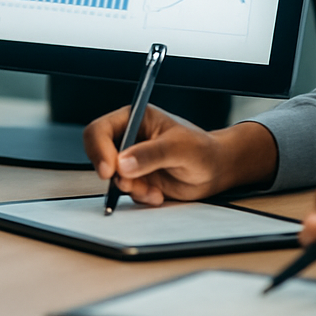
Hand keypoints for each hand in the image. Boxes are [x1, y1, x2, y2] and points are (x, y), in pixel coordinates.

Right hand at [83, 106, 277, 203]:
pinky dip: (140, 196)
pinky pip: (127, 191)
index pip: (101, 129)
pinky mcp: (137, 179)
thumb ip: (150, 154)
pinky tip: (158, 195)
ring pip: (113, 177)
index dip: (99, 149)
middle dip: (113, 174)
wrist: (216, 171)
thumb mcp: (178, 148)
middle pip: (99, 154)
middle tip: (130, 185)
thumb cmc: (201, 149)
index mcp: (133, 119)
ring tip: (153, 191)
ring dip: (131, 188)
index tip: (109, 171)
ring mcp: (131, 160)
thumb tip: (122, 164)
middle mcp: (128, 138)